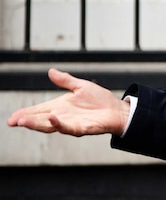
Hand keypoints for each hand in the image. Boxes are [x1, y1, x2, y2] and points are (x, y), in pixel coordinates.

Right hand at [6, 68, 128, 136]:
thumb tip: (50, 71)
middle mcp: (62, 116)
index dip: (25, 113)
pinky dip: (59, 124)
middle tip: (12, 121)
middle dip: (26, 120)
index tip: (12, 117)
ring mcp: (71, 123)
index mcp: (60, 107)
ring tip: (24, 121)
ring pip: (50, 126)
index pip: (38, 110)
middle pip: (40, 120)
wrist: (118, 110)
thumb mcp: (81, 86)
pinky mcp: (82, 128)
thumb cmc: (101, 100)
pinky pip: (68, 127)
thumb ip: (65, 80)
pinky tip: (51, 118)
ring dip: (37, 124)